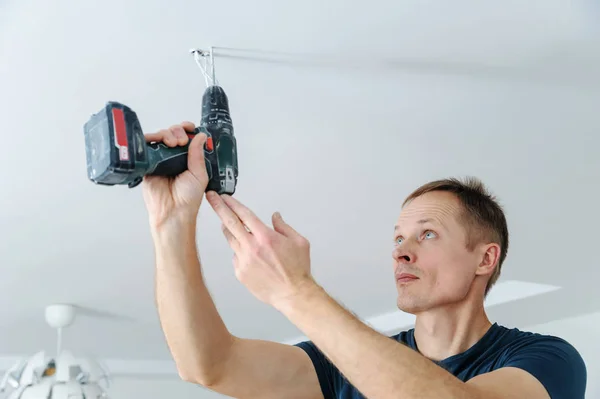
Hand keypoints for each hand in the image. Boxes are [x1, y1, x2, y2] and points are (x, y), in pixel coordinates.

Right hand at [142, 122, 208, 228]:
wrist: (173, 212)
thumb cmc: (188, 199)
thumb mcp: (199, 174)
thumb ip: (198, 154)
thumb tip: (201, 136)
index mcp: (188, 159)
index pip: (187, 137)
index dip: (187, 129)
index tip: (190, 128)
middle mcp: (174, 157)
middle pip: (172, 133)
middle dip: (177, 131)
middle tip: (181, 141)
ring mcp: (160, 160)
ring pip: (160, 137)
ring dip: (166, 134)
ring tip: (172, 143)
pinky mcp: (148, 164)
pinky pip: (145, 147)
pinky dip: (150, 140)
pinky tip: (156, 141)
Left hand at [206, 193, 315, 308]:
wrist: (292, 294)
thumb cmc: (297, 270)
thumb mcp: (299, 242)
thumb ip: (284, 226)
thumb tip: (275, 217)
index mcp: (265, 237)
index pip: (244, 214)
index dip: (232, 203)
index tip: (224, 197)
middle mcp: (252, 247)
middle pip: (230, 223)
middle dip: (219, 208)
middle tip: (211, 199)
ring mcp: (244, 261)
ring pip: (230, 240)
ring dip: (228, 230)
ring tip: (229, 225)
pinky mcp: (240, 273)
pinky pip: (235, 257)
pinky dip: (239, 251)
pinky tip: (249, 254)